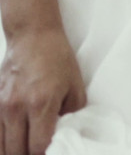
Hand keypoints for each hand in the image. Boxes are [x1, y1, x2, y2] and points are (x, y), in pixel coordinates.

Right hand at [0, 27, 86, 154]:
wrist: (32, 36)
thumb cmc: (58, 59)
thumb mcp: (76, 86)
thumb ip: (72, 115)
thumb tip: (66, 135)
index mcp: (41, 104)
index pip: (38, 146)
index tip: (53, 153)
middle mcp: (17, 108)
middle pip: (16, 151)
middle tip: (40, 153)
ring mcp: (1, 105)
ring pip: (1, 145)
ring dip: (13, 152)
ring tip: (25, 151)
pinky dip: (3, 142)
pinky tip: (12, 145)